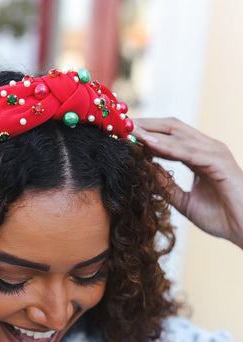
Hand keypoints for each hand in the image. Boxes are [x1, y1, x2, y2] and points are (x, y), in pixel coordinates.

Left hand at [133, 117, 242, 248]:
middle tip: (120, 124)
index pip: (169, 136)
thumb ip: (167, 186)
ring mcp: (215, 153)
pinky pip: (188, 151)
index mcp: (200, 155)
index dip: (146, 133)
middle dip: (146, 124)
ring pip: (178, 135)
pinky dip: (167, 146)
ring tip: (129, 130)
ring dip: (152, 132)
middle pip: (172, 127)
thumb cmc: (222, 218)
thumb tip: (146, 172)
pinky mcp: (219, 163)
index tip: (122, 133)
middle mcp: (208, 149)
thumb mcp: (184, 201)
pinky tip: (148, 143)